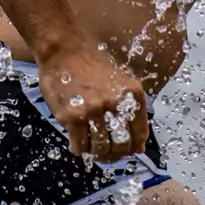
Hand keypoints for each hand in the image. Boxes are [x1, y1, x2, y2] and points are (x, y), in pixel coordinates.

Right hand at [37, 45, 148, 161]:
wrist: (63, 50)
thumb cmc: (91, 67)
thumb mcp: (119, 84)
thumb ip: (131, 112)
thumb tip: (140, 147)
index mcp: (132, 94)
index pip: (140, 135)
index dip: (132, 148)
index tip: (122, 149)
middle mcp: (116, 102)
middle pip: (122, 145)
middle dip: (114, 154)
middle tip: (104, 152)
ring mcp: (94, 110)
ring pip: (101, 149)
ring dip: (95, 153)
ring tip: (89, 147)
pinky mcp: (73, 116)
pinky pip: (80, 145)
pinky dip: (79, 149)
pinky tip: (76, 143)